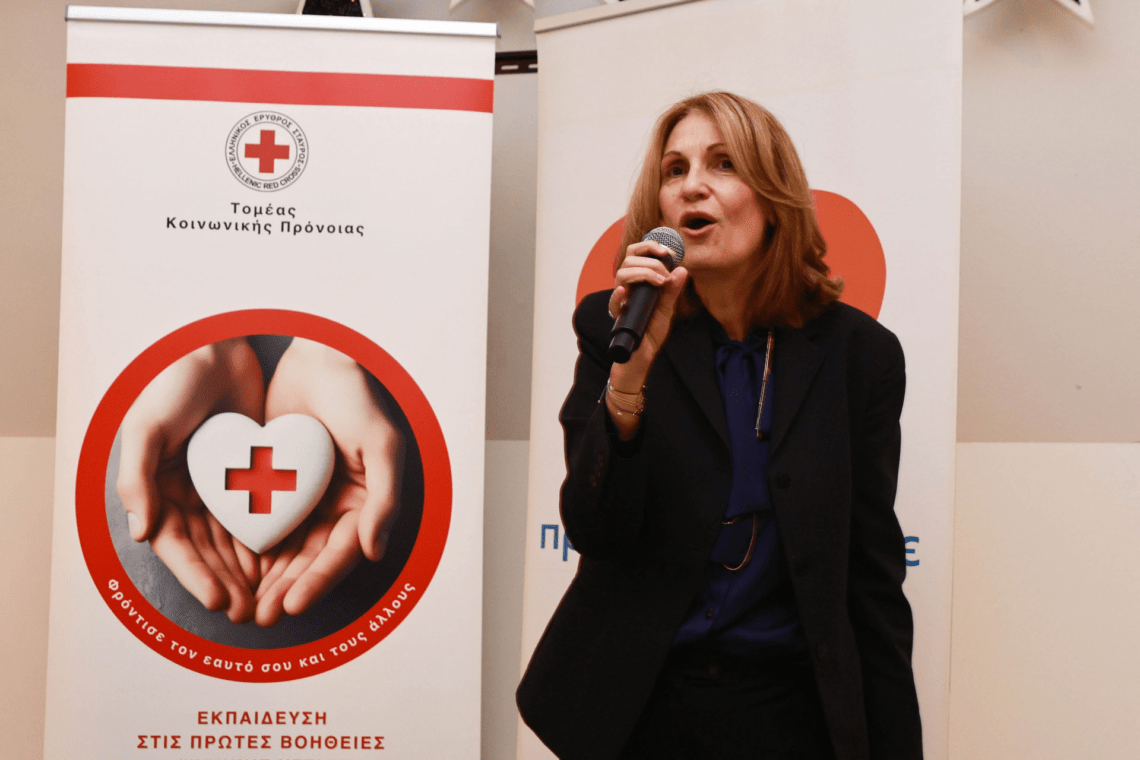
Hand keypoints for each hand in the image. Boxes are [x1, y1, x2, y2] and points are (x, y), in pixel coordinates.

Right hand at [117, 338, 264, 622]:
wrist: (218, 348)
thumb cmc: (174, 384)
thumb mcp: (147, 428)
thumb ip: (137, 481)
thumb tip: (141, 534)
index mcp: (156, 489)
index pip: (177, 545)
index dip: (196, 575)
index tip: (220, 599)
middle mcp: (186, 493)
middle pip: (208, 550)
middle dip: (227, 582)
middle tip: (251, 611)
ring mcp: (219, 485)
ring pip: (234, 539)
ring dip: (249, 570)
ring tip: (269, 598)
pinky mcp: (249, 472)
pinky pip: (259, 513)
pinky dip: (268, 539)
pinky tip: (285, 562)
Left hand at [255, 338, 403, 626]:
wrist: (316, 358)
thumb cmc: (356, 398)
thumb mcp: (382, 445)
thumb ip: (385, 499)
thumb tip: (375, 552)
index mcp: (364, 504)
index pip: (340, 553)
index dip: (317, 580)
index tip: (293, 604)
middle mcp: (335, 507)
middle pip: (309, 559)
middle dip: (286, 589)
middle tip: (261, 616)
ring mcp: (304, 498)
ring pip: (283, 548)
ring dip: (264, 578)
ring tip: (242, 604)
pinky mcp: (274, 483)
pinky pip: (260, 521)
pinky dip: (248, 547)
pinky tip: (229, 568)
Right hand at [606, 240, 688, 437]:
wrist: (641, 359)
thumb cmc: (650, 336)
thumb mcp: (666, 311)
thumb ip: (672, 291)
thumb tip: (682, 269)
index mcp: (638, 283)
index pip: (637, 254)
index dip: (649, 246)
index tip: (667, 251)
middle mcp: (627, 289)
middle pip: (628, 259)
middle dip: (649, 259)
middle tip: (665, 271)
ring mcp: (622, 301)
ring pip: (621, 275)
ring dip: (642, 273)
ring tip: (659, 281)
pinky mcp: (619, 317)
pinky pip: (614, 302)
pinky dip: (619, 294)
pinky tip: (626, 291)